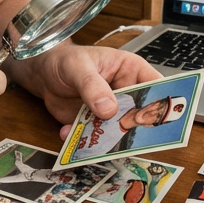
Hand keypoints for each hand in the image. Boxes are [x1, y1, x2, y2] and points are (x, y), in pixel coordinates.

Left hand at [10, 43, 160, 138]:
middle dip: (135, 128)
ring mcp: (112, 111)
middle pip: (142, 114)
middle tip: (125, 137)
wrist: (43, 74)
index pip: (156, 85)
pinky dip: (84, 140)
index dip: (160, 102)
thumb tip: (108, 109)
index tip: (155, 118)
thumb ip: (92, 86)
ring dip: (109, 139)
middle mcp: (126, 93)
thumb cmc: (66, 61)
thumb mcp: (78, 67)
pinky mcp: (96, 124)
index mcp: (131, 71)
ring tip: (94, 141)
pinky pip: (97, 137)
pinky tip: (68, 132)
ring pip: (121, 130)